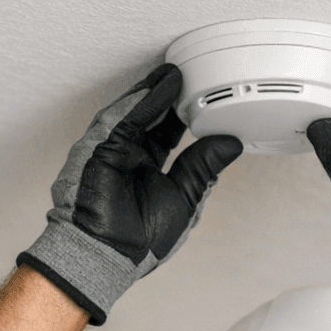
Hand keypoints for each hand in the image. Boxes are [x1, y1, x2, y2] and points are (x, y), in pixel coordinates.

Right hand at [19, 64, 243, 324]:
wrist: (107, 258)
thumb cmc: (138, 243)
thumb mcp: (185, 198)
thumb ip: (203, 167)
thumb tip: (231, 143)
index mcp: (145, 172)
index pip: (165, 135)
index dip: (181, 115)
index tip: (201, 99)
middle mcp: (127, 158)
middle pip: (149, 119)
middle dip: (168, 97)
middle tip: (187, 75)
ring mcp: (111, 151)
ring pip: (135, 112)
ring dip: (155, 92)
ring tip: (175, 72)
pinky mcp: (100, 148)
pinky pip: (125, 118)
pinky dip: (145, 102)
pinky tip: (163, 87)